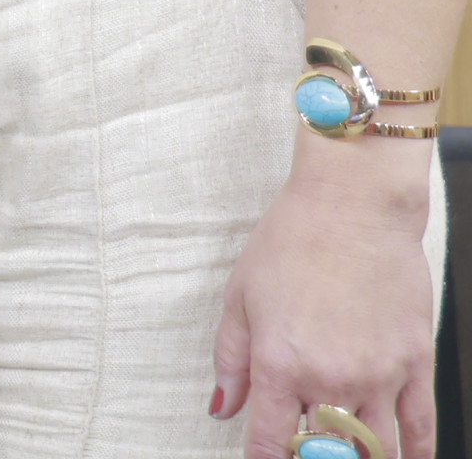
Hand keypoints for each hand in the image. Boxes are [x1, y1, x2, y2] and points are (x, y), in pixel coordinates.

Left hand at [212, 139, 438, 458]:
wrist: (353, 208)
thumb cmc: (291, 243)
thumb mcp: (240, 298)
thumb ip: (230, 360)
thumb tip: (222, 408)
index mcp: (280, 365)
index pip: (270, 442)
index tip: (263, 458)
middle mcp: (330, 379)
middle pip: (325, 454)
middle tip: (307, 449)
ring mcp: (379, 376)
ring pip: (375, 450)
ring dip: (359, 457)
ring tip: (345, 451)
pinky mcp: (416, 364)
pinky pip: (420, 428)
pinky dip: (412, 453)